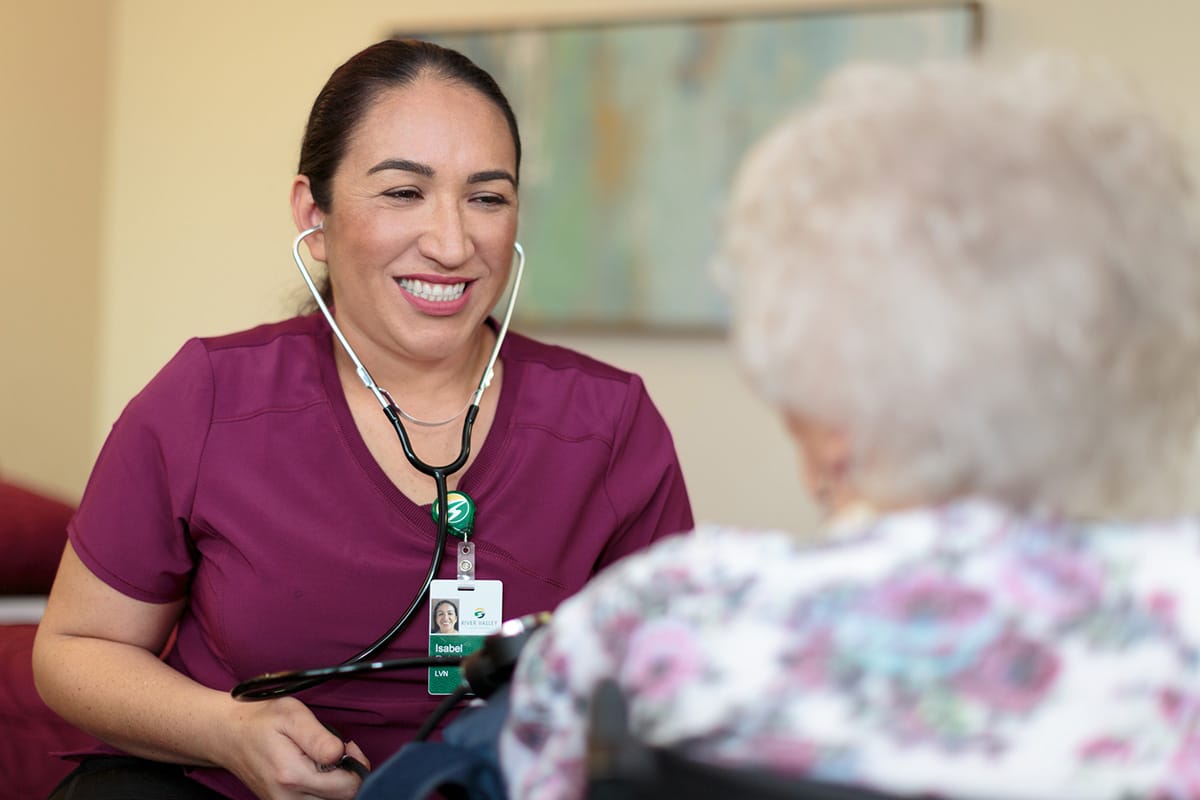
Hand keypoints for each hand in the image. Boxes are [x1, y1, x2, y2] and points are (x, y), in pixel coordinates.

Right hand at [220, 696, 370, 799]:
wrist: (230, 735)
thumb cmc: (262, 721)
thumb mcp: (293, 714)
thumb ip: (319, 737)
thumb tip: (342, 754)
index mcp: (293, 776)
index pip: (348, 787)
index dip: (356, 765)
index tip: (347, 746)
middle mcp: (287, 799)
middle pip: (341, 798)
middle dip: (346, 774)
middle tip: (335, 750)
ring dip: (334, 783)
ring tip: (321, 760)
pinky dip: (322, 789)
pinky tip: (314, 771)